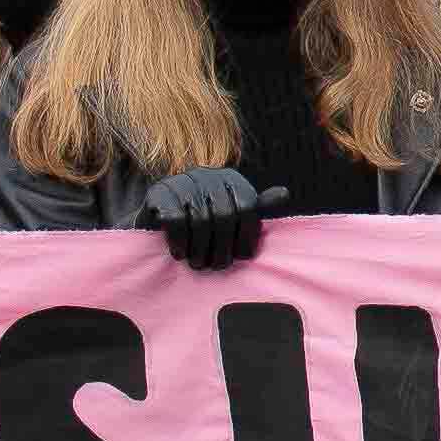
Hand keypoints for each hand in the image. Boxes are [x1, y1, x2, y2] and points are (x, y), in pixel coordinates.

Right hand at [133, 167, 272, 272]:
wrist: (156, 221)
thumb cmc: (202, 222)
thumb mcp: (232, 214)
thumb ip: (257, 207)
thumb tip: (284, 194)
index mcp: (230, 178)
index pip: (248, 206)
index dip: (247, 235)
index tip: (243, 257)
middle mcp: (208, 174)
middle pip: (225, 216)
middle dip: (222, 247)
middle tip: (217, 266)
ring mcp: (182, 180)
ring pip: (201, 220)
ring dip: (200, 249)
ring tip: (199, 264)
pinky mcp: (159, 192)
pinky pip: (176, 220)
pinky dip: (180, 241)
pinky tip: (180, 254)